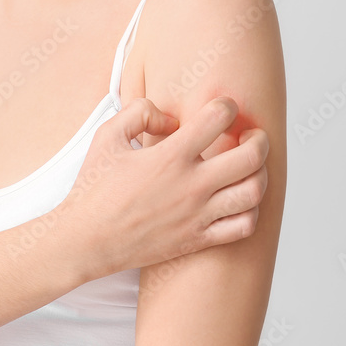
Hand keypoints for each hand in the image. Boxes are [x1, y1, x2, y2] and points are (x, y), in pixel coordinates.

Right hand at [55, 96, 268, 280]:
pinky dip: (251, 210)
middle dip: (258, 138)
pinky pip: (244, 226)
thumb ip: (140, 112)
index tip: (221, 109)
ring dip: (260, 173)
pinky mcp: (197, 239)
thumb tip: (173, 119)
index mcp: (170, 156)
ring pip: (254, 191)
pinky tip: (237, 201)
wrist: (85, 240)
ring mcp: (197, 215)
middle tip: (250, 135)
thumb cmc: (94, 188)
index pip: (219, 117)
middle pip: (252, 155)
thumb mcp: (106, 136)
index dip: (226, 105)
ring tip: (249, 168)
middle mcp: (190, 185)